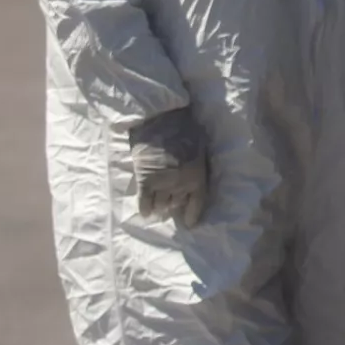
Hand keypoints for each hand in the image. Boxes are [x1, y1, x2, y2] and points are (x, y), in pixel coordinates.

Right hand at [129, 107, 208, 225]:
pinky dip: (145, 208)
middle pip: (176, 204)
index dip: (192, 215)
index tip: (189, 223)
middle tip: (169, 202)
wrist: (160, 120)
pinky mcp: (145, 181)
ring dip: (159, 205)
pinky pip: (145, 203)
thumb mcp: (200, 148)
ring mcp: (163, 184)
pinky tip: (145, 211)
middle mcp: (181, 185)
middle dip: (173, 204)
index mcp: (197, 176)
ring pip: (161, 205)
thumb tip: (194, 176)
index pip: (197, 203)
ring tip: (157, 203)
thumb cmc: (184, 130)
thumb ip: (197, 165)